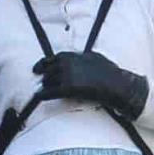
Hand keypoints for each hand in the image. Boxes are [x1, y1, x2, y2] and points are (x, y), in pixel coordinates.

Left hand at [34, 51, 148, 117]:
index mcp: (72, 56)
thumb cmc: (110, 72)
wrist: (116, 84)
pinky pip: (47, 93)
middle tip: (44, 84)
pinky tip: (38, 98)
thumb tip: (80, 56)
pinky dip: (41, 95)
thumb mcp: (95, 57)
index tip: (37, 69)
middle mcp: (66, 64)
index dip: (43, 64)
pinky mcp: (66, 89)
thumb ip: (83, 57)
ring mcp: (66, 76)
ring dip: (46, 87)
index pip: (52, 59)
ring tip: (46, 91)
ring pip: (47, 82)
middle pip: (48, 71)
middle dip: (46, 78)